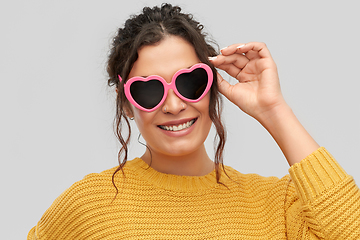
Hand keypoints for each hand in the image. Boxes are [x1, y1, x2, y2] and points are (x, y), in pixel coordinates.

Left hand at [210, 42, 319, 164]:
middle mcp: (251, 69)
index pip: (229, 64)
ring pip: (246, 49)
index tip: (209, 61)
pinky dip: (249, 45)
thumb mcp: (230, 91)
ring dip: (234, 48)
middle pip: (235, 56)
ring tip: (224, 52)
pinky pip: (260, 47)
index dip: (220, 61)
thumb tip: (210, 72)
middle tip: (215, 59)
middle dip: (224, 56)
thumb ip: (220, 81)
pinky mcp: (268, 62)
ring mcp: (259, 65)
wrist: (264, 109)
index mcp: (242, 76)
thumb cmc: (250, 104)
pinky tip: (239, 49)